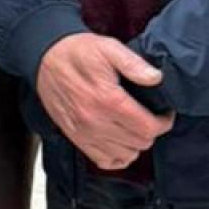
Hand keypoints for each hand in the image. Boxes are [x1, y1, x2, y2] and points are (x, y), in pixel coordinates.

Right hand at [36, 33, 173, 169]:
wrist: (44, 57)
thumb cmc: (77, 51)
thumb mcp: (108, 48)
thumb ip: (134, 63)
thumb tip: (156, 78)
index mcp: (107, 100)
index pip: (148, 127)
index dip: (163, 122)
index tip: (164, 113)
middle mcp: (95, 121)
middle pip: (140, 142)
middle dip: (151, 130)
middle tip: (149, 116)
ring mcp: (84, 133)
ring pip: (126, 154)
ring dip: (136, 142)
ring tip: (134, 125)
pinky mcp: (75, 137)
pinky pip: (105, 161)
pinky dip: (117, 155)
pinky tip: (119, 140)